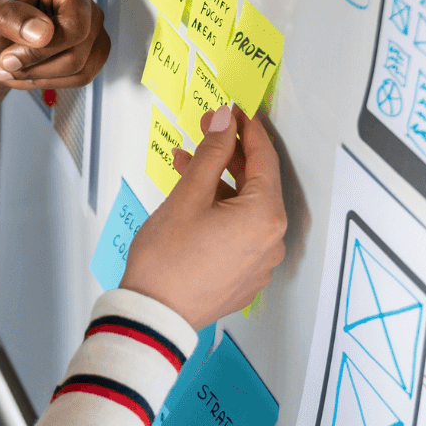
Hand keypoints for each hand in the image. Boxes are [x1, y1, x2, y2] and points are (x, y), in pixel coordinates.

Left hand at [0, 0, 155, 91]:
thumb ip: (5, 16)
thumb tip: (42, 32)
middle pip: (76, 32)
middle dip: (37, 55)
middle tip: (5, 60)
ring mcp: (90, 26)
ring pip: (78, 60)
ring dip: (38, 72)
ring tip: (10, 66)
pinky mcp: (93, 52)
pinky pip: (82, 75)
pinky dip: (48, 82)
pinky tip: (27, 75)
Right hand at [121, 105, 285, 330]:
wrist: (154, 315)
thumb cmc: (168, 259)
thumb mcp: (188, 195)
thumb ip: (211, 153)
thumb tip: (224, 121)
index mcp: (265, 217)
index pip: (264, 158)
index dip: (246, 128)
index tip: (232, 110)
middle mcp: (272, 240)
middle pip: (258, 183)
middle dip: (230, 154)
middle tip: (206, 131)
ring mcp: (261, 262)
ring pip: (247, 207)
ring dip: (220, 183)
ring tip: (187, 165)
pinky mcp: (246, 275)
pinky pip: (241, 231)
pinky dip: (222, 210)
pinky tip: (195, 200)